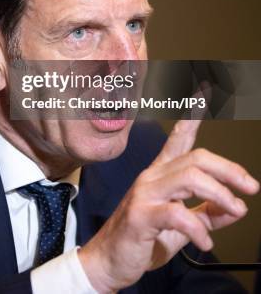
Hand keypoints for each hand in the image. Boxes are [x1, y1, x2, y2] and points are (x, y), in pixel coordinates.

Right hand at [78, 118, 259, 292]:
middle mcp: (152, 177)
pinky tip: (206, 242)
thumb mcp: (182, 228)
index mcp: (161, 175)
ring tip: (234, 210)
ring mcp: (144, 193)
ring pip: (190, 178)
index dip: (192, 116)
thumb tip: (235, 207)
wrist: (108, 262)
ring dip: (220, 194)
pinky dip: (199, 229)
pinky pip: (177, 213)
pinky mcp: (140, 215)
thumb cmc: (141, 240)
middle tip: (250, 187)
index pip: (179, 139)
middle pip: (196, 158)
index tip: (204, 93)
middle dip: (229, 169)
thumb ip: (207, 214)